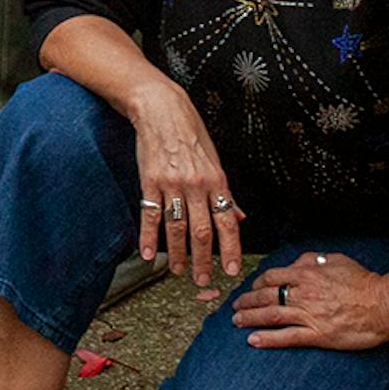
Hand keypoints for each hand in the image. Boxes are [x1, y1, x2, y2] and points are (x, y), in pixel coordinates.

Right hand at [122, 77, 245, 282]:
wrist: (161, 109)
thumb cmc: (190, 132)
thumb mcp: (214, 160)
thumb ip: (225, 192)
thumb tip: (239, 217)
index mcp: (217, 180)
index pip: (228, 221)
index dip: (232, 249)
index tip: (233, 270)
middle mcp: (196, 185)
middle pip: (202, 231)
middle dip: (204, 260)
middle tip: (202, 280)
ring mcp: (172, 184)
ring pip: (177, 228)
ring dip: (178, 254)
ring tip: (179, 271)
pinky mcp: (149, 181)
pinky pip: (150, 215)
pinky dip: (149, 237)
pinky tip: (148, 254)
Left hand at [231, 249, 388, 350]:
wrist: (384, 304)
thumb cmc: (365, 282)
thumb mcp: (337, 260)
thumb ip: (313, 260)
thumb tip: (298, 262)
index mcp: (307, 274)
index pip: (272, 277)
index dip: (257, 283)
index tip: (250, 288)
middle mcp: (303, 293)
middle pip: (265, 295)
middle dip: (247, 301)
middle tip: (235, 306)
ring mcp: (309, 315)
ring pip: (271, 315)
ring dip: (250, 318)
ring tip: (236, 322)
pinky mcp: (317, 335)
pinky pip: (286, 337)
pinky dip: (267, 339)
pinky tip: (253, 341)